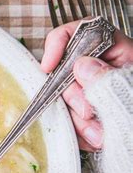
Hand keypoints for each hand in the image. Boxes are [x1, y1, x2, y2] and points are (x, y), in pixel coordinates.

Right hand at [41, 20, 132, 151]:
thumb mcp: (132, 93)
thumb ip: (110, 79)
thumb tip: (81, 65)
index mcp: (120, 53)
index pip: (83, 31)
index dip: (60, 43)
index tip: (48, 66)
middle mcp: (102, 71)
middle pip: (67, 71)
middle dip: (73, 96)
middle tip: (87, 113)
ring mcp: (93, 95)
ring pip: (65, 101)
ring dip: (78, 122)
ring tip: (100, 136)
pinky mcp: (88, 117)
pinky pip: (69, 122)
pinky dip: (78, 134)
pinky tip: (96, 140)